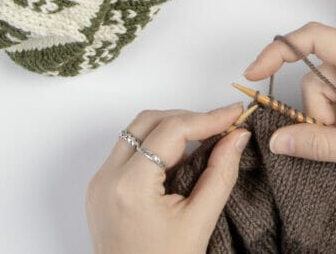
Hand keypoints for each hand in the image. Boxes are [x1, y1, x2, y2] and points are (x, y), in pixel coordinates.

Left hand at [86, 105, 251, 253]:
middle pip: (148, 122)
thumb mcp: (200, 221)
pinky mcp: (100, 190)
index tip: (234, 114)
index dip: (207, 118)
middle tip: (222, 126)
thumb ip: (221, 173)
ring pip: (135, 133)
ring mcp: (98, 184)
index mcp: (130, 186)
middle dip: (187, 118)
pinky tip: (179, 160)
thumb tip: (237, 136)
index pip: (172, 130)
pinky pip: (127, 153)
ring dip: (170, 130)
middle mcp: (106, 179)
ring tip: (204, 142)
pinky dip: (154, 147)